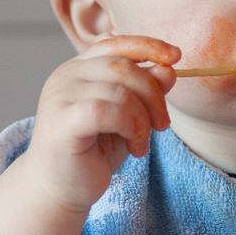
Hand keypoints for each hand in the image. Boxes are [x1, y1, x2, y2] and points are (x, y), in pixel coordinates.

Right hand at [26, 35, 179, 212]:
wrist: (59, 191)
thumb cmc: (92, 153)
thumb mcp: (127, 117)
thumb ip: (144, 91)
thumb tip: (169, 68)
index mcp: (79, 68)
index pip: (116, 44)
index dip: (149, 46)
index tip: (176, 57)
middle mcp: (66, 76)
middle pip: (123, 67)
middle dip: (153, 95)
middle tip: (162, 125)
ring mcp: (60, 96)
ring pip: (120, 91)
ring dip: (143, 120)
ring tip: (141, 144)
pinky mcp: (62, 121)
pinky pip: (106, 111)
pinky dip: (130, 127)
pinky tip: (134, 147)